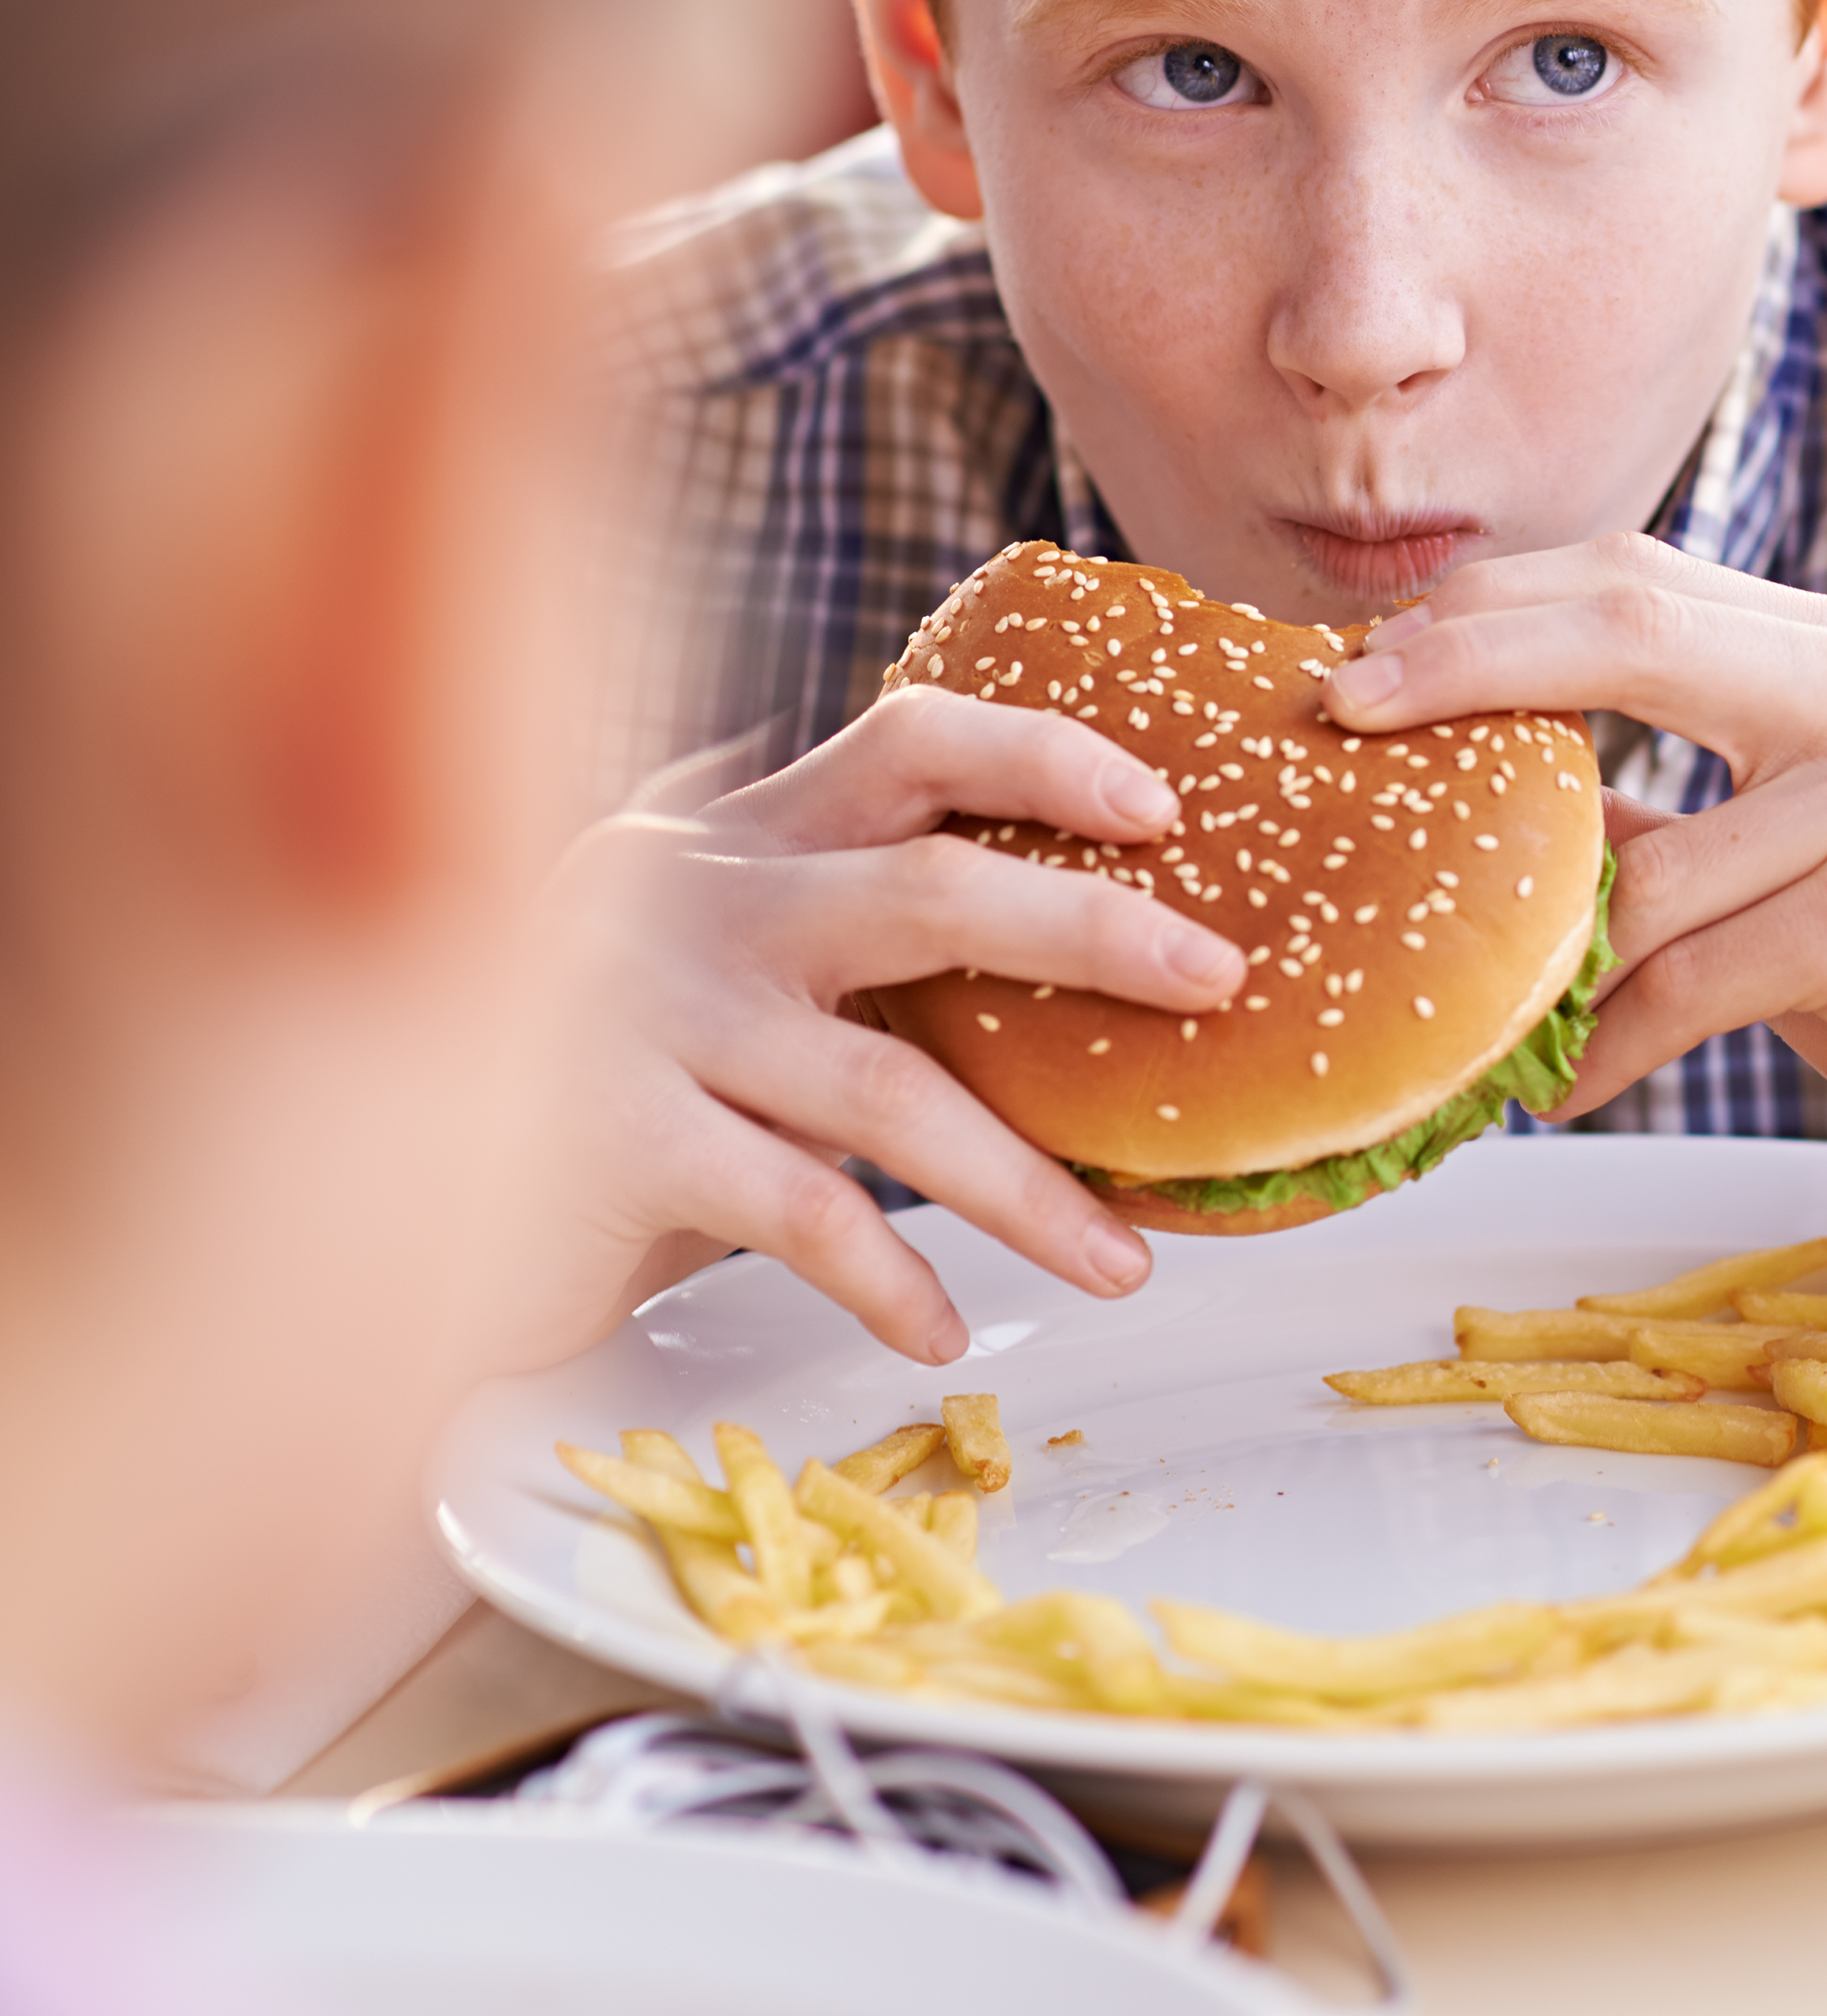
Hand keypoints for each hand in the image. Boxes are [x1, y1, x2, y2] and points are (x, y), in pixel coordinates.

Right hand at [514, 686, 1249, 1365]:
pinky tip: (948, 1330)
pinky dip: (888, 1278)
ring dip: (1026, 1186)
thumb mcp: (687, 959)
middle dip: (1094, 933)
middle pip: (934, 890)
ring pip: (889, 1088)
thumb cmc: (566, 1070)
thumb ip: (799, 906)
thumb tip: (993, 876)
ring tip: (1126, 1262)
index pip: (910, 741)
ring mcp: (647, 1015)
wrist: (363, 1177)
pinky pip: (795, 1210)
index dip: (1045, 756)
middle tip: (1220, 980)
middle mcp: (694, 901)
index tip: (1166, 804)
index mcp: (733, 840)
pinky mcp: (605, 1139)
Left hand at [1322, 536, 1826, 1243]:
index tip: (1355, 665)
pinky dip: (1607, 1043)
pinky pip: (1691, 978)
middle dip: (1462, 665)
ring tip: (1451, 994)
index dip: (1484, 609)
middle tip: (1340, 719)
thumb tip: (1485, 805)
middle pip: (1628, 623)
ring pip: (1644, 855)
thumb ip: (1668, 815)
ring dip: (1530, 942)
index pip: (1635, 577)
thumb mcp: (1798, 861)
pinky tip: (1559, 1087)